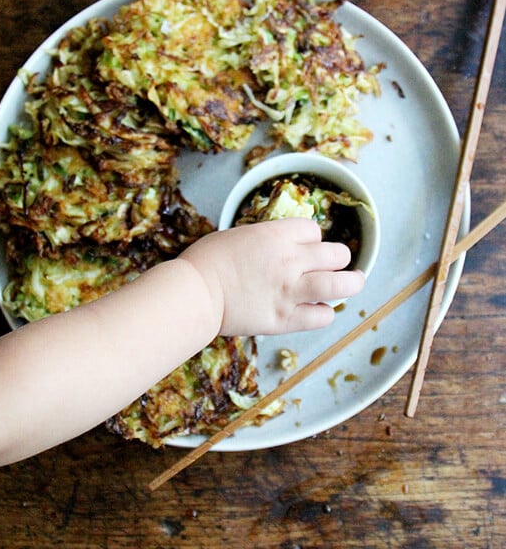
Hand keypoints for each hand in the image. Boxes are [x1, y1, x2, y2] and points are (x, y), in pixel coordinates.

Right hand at [180, 218, 364, 335]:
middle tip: (336, 263)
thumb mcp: (240, 235)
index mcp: (277, 236)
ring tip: (353, 282)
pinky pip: (322, 316)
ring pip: (341, 285)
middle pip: (337, 253)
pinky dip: (325, 312)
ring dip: (351, 283)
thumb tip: (281, 246)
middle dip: (338, 257)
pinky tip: (319, 309)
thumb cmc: (207, 260)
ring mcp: (290, 291)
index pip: (314, 230)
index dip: (312, 238)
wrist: (195, 293)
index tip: (306, 247)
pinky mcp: (285, 319)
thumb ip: (268, 240)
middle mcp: (291, 261)